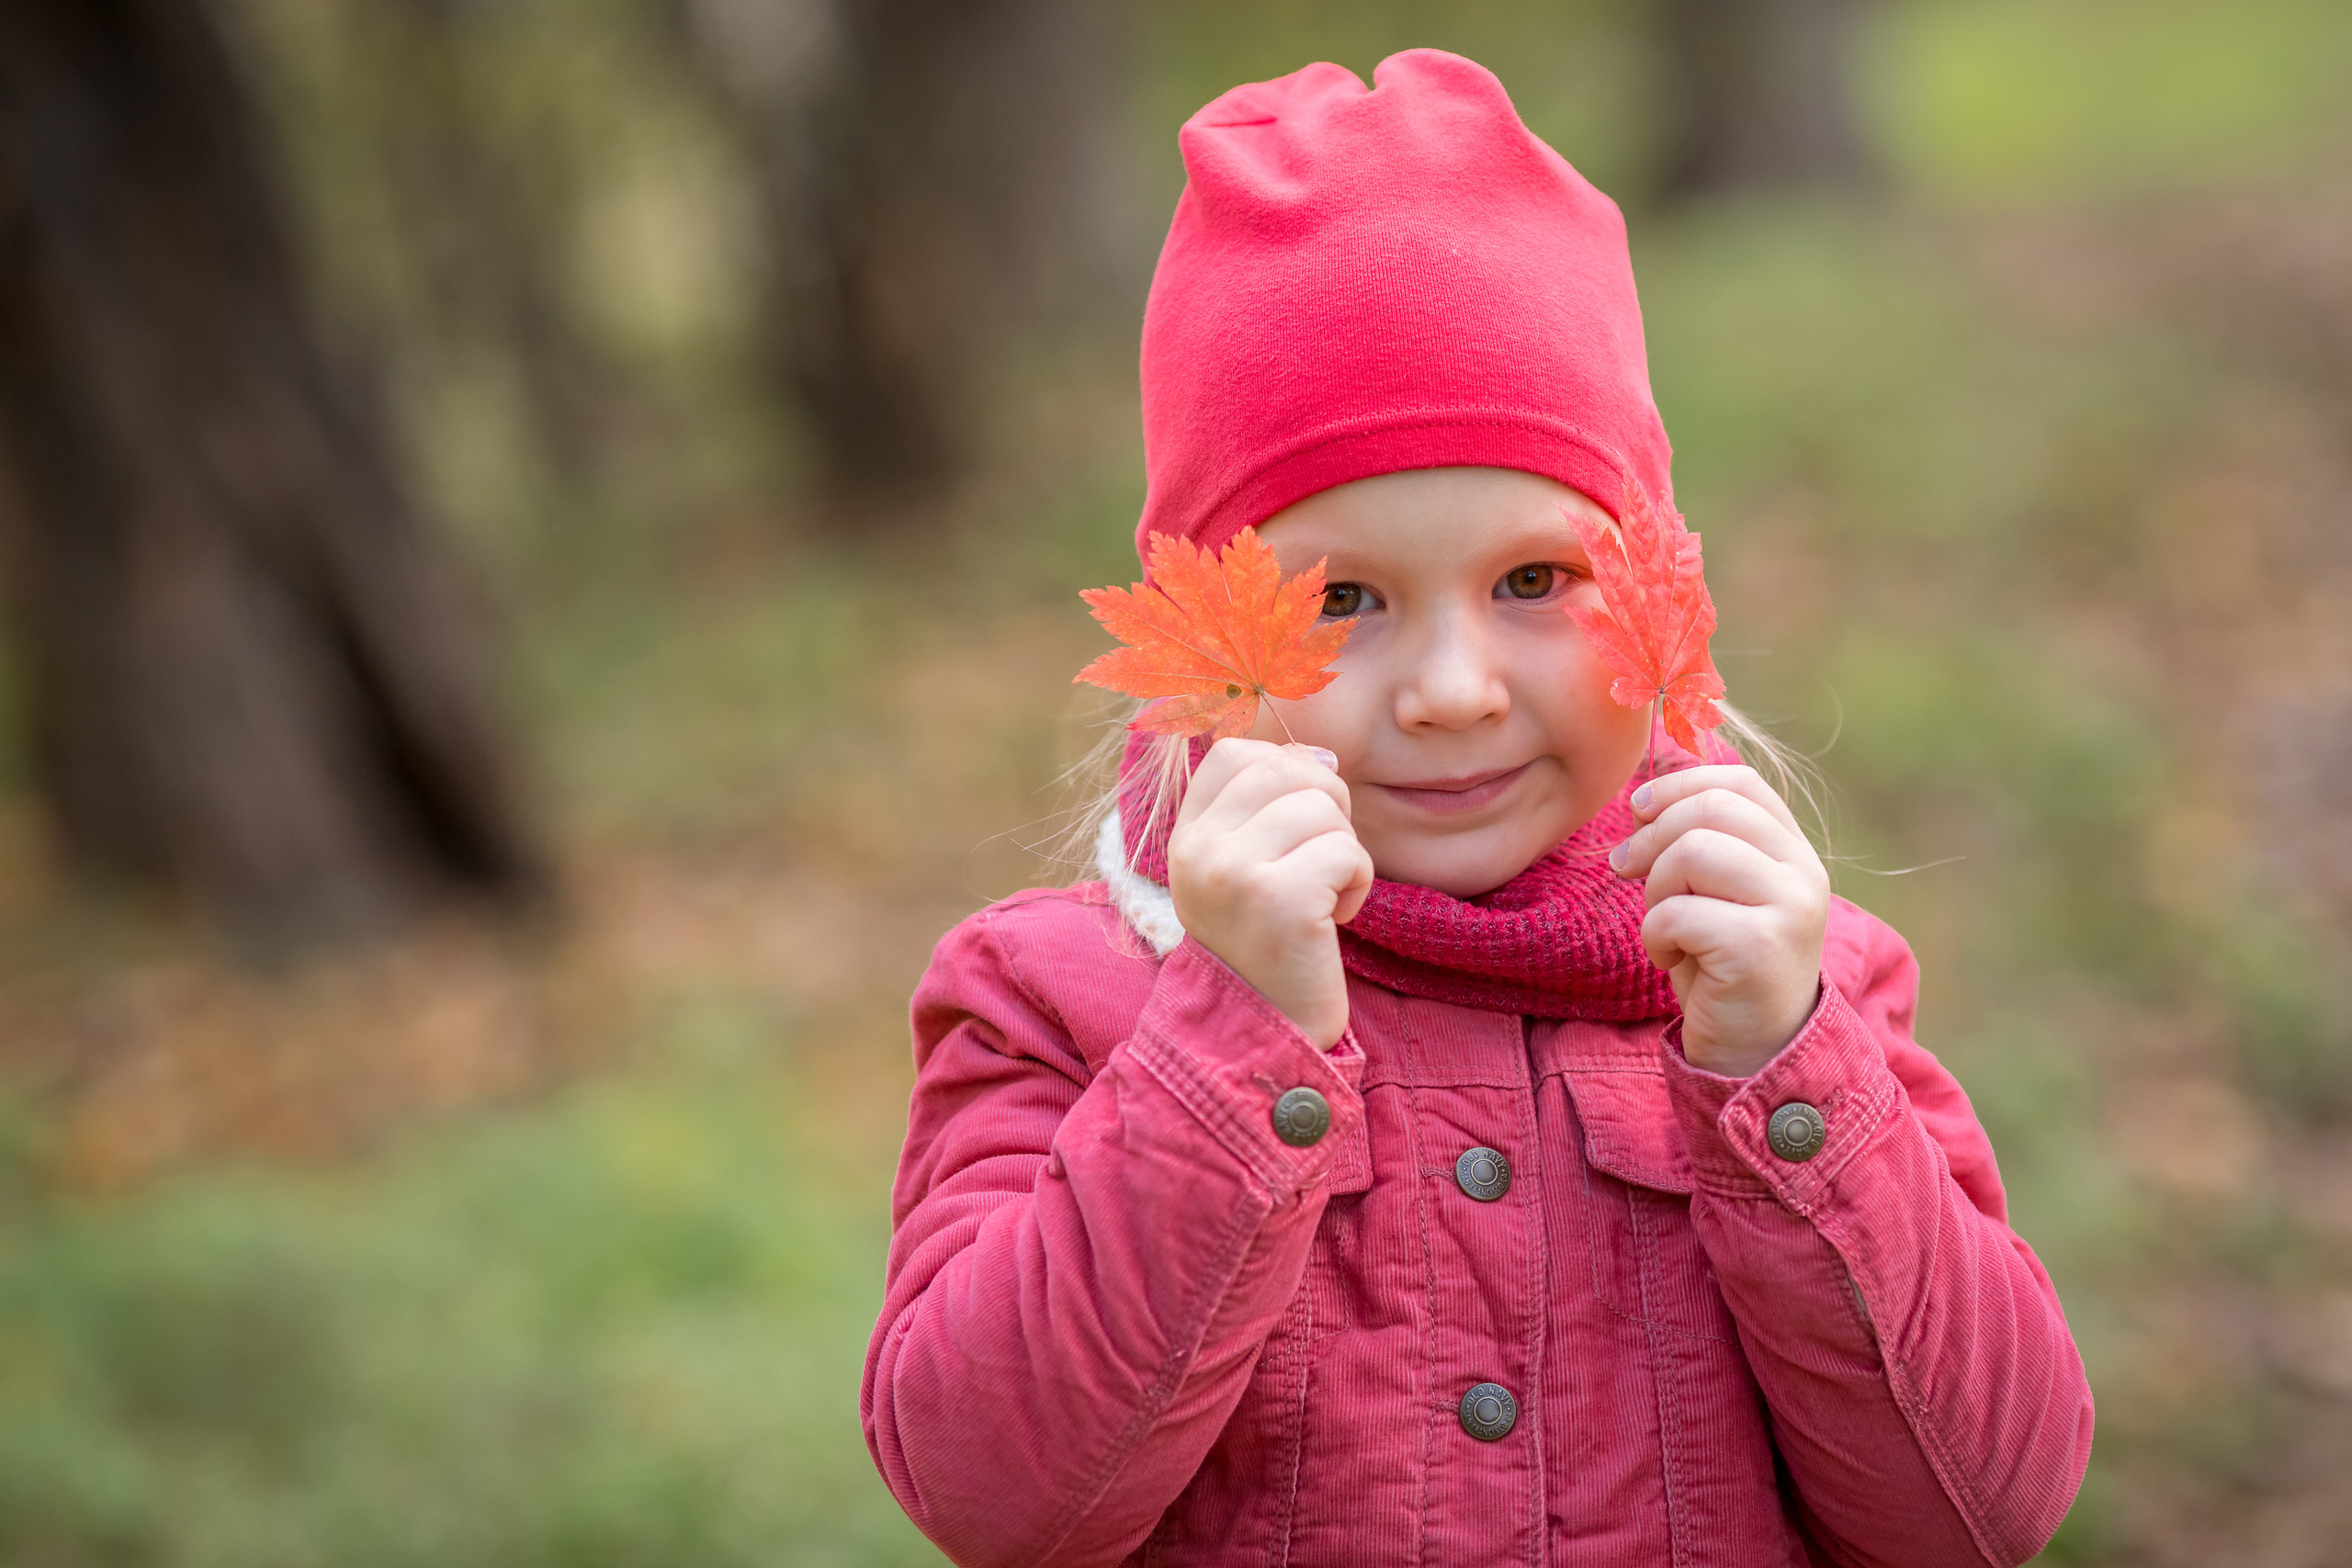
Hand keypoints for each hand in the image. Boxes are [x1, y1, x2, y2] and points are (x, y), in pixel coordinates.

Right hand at [1167, 739, 1374, 1049]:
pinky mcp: (1279, 900)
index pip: (1236, 752)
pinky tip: (1334, 919)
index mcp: (1186, 837)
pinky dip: (1358, 882)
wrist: (1264, 1031)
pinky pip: (1346, 850)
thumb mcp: (1245, 870)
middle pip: (1286, 768)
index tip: (1298, 823)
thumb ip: (1267, 809)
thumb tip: (1320, 757)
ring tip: (1324, 897)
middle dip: (1326, 804)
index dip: (1285, 770)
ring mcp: (1234, 872)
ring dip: (1345, 850)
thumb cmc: (1267, 945)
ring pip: (1322, 806)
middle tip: (1324, 859)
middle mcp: (1199, 849)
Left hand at [1608, 765, 1828, 1076]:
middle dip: (1652, 837)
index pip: (1741, 782)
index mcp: (1793, 850)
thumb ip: (1695, 840)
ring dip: (1655, 890)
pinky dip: (1655, 936)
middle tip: (1625, 870)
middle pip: (1710, 810)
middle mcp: (1804, 872)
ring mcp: (1790, 908)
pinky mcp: (1761, 947)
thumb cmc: (1721, 963)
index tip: (1640, 811)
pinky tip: (1670, 959)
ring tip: (1663, 927)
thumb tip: (1642, 797)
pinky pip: (1678, 912)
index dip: (1680, 785)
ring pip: (1692, 853)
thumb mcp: (1712, 891)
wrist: (1753, 1047)